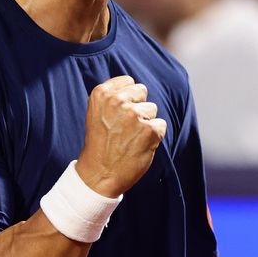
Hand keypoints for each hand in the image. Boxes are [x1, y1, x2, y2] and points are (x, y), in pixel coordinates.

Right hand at [77, 75, 165, 196]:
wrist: (99, 174)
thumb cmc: (100, 144)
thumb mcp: (97, 113)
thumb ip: (113, 97)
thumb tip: (135, 87)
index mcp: (102, 93)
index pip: (129, 82)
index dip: (128, 98)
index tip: (119, 113)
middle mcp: (117, 101)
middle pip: (142, 92)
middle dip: (138, 107)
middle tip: (124, 128)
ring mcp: (134, 115)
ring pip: (152, 109)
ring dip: (145, 122)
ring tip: (129, 138)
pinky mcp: (150, 130)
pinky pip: (161, 125)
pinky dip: (154, 136)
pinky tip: (139, 145)